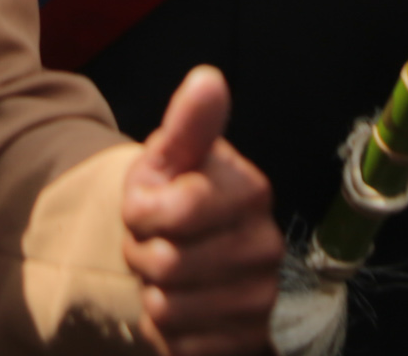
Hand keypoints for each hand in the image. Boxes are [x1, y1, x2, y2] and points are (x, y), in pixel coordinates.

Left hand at [120, 65, 282, 354]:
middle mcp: (266, 247)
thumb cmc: (173, 197)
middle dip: (142, 256)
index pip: (176, 211)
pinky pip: (182, 347)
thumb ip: (188, 123)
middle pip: (168, 266)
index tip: (147, 206)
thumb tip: (208, 79)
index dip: (141, 211)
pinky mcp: (245, 342)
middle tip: (154, 245)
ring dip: (151, 295)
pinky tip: (180, 311)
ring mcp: (259, 300)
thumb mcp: (169, 157)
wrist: (185, 257)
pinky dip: (166, 334)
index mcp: (251, 192)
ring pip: (169, 310)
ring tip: (165, 277)